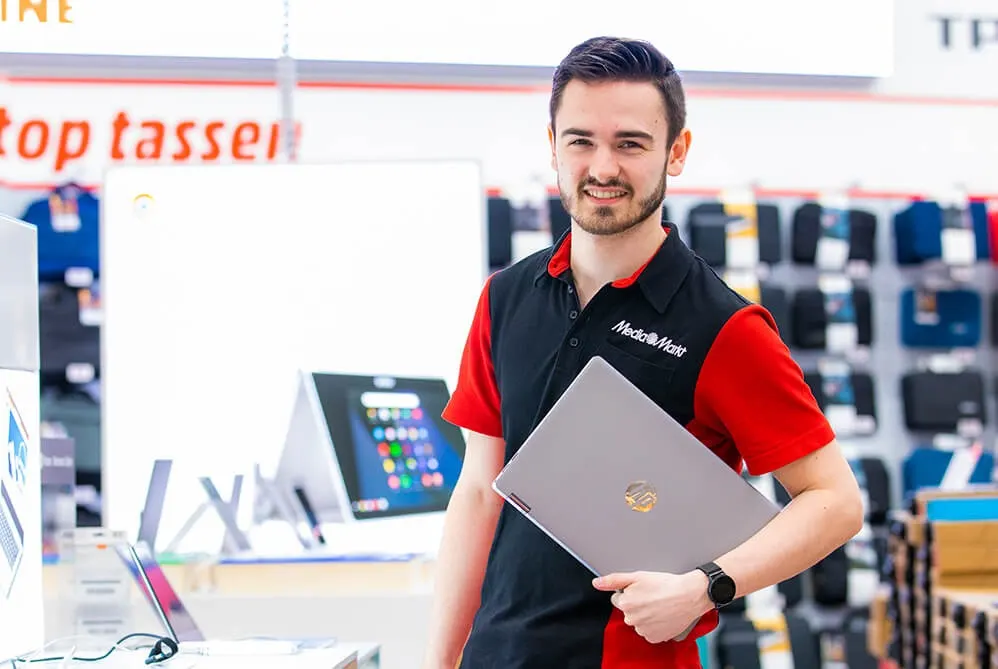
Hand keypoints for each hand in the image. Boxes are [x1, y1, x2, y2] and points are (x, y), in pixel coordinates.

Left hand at [592, 570, 712, 643]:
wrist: (689, 596)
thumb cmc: (666, 584)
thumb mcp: (638, 576)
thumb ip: (614, 580)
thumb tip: (596, 583)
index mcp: (625, 604)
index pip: (618, 599)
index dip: (629, 592)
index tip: (642, 590)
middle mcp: (632, 619)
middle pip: (628, 611)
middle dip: (636, 604)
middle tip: (652, 596)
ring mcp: (643, 630)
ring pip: (638, 622)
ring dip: (645, 615)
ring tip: (659, 605)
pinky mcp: (655, 637)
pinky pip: (649, 631)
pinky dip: (654, 625)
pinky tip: (662, 615)